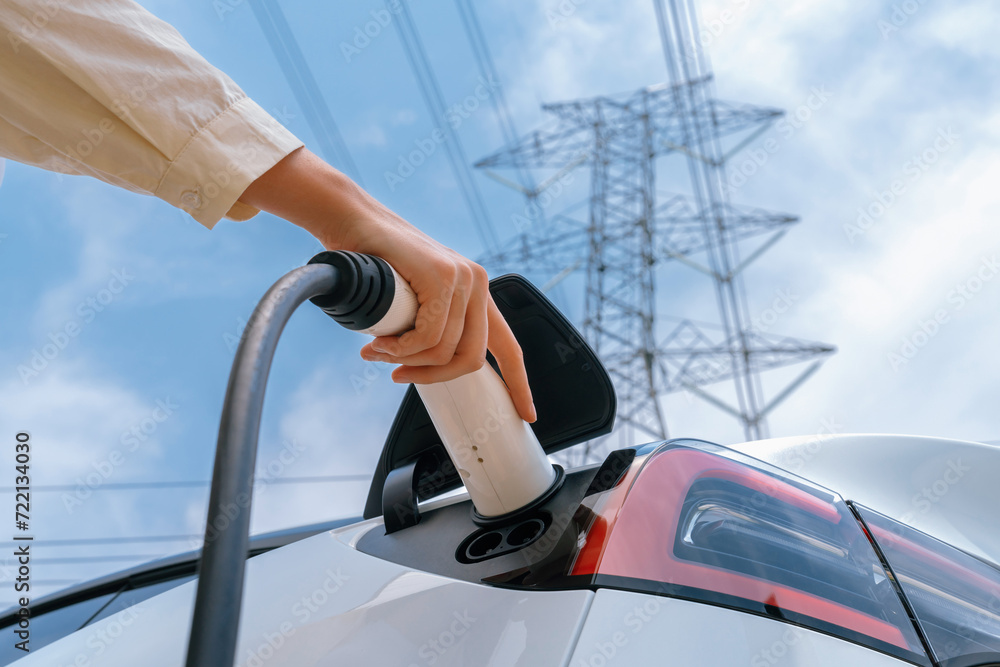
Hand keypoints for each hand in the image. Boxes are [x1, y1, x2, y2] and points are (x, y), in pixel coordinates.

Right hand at [238, 148, 535, 421]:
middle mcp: (478, 284)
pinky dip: (400, 348)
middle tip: (399, 377)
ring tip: (378, 352)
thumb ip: (427, 330)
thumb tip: (428, 370)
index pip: (508, 346)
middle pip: (471, 358)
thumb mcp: (411, 306)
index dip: (519, 383)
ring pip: (443, 350)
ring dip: (406, 361)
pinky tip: (380, 342)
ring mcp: (464, 278)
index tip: (528, 414)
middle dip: (433, 377)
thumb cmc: (375, 267)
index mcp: (476, 294)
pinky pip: (428, 335)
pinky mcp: (444, 275)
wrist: (353, 224)